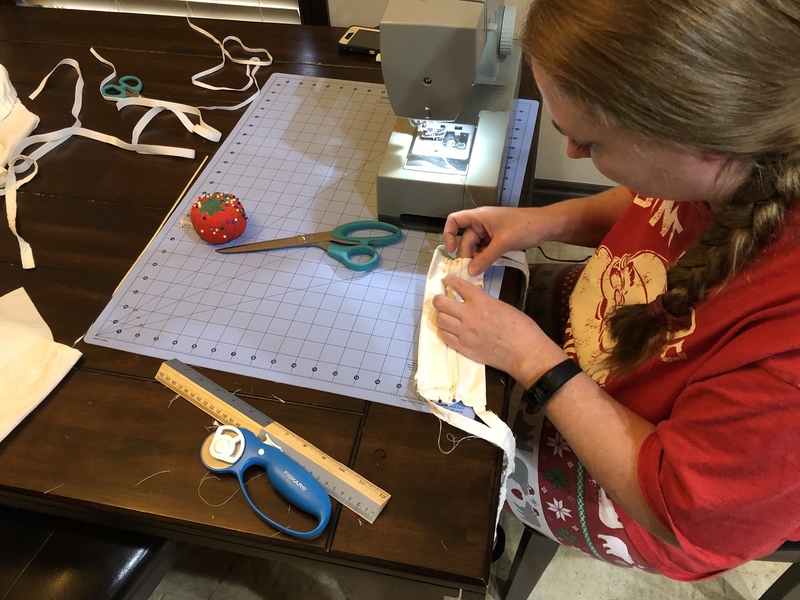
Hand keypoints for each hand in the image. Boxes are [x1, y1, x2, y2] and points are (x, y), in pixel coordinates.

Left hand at [432, 275, 565, 383]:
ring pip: (440, 320)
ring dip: (441, 316)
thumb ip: (485, 301)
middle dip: (438, 299)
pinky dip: (445, 332)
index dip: (449, 281)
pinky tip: (449, 331)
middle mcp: (468, 315)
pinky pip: (445, 337)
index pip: (457, 285)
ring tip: (446, 317)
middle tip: (440, 300)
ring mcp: (464, 332)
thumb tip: (475, 296)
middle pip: (441, 303)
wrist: (524, 352)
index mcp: (481, 301)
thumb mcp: (503, 306)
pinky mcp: (463, 348)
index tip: (446, 281)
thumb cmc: (521, 328)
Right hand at [442, 207, 539, 276]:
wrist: (546, 226)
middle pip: (466, 239)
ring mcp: (489, 232)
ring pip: (475, 246)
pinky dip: (483, 258)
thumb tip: (470, 271)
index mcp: (479, 217)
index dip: (448, 234)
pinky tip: (485, 267)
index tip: (452, 250)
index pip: (454, 220)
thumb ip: (485, 258)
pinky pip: (485, 249)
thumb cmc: (525, 227)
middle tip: (469, 270)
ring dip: (475, 258)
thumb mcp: (503, 242)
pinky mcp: (497, 239)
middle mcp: (481, 223)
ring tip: (478, 270)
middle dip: (466, 254)